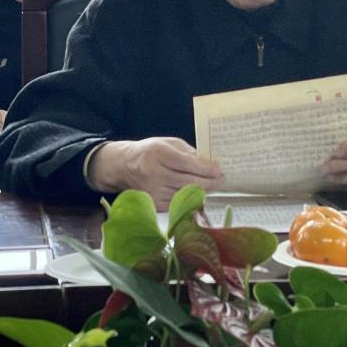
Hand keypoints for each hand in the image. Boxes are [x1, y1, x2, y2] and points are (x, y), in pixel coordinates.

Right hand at [88, 137, 223, 209]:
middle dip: (209, 182)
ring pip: (185, 194)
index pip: (187, 163)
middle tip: (222, 180)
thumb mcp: (168, 143)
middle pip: (188, 181)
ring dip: (202, 191)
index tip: (219, 169)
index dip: (206, 168)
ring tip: (214, 186)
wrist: (125, 166)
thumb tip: (208, 164)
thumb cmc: (150, 152)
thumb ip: (188, 152)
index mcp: (159, 154)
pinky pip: (178, 203)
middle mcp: (155, 174)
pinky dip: (190, 199)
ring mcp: (154, 191)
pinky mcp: (154, 204)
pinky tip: (199, 194)